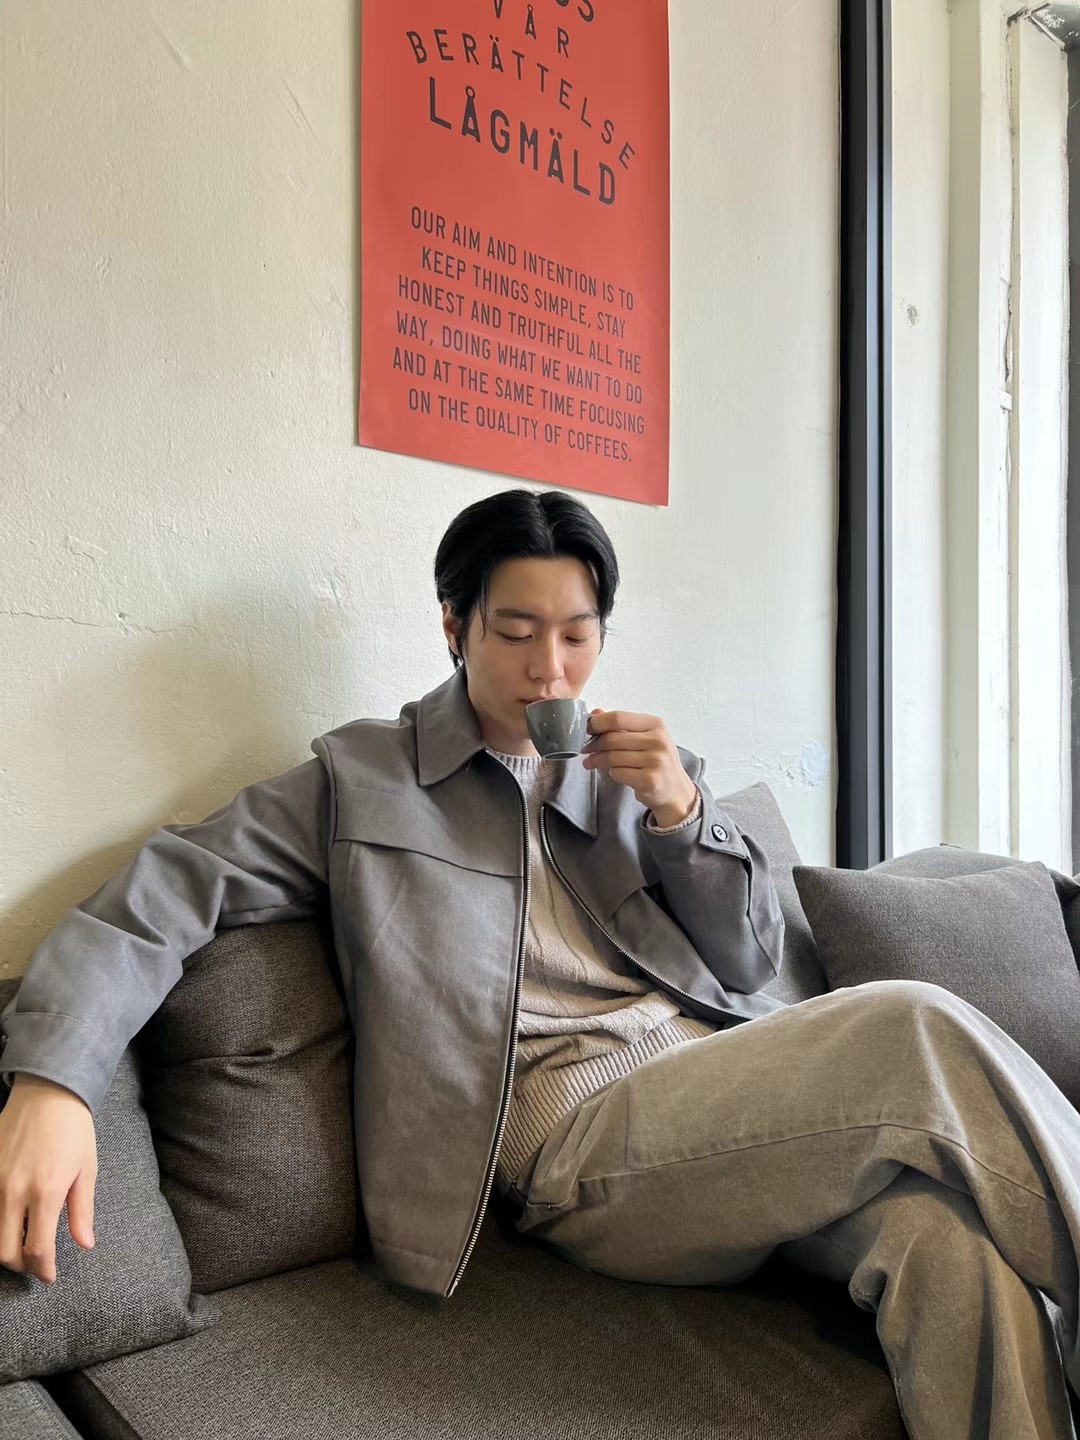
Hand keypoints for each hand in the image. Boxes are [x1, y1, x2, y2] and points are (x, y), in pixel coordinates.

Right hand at [0, 1074, 97, 1283]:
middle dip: (21, 1265)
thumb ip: (82, 1211)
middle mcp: (14, 1190)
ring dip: (6, 1246)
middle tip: (36, 1262)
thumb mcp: (87, 1170)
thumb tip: (85, 1245)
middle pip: (5, 1251)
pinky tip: (13, 1219)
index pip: (37, 1249)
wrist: (47, 1093)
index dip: (43, 1270)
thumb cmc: (73, 1130)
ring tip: (25, 1240)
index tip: (49, 1276)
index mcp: (46, 1191)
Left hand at [581, 710, 697, 826]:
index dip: (597, 723)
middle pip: (612, 738)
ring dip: (597, 760)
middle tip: (586, 749)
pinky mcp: (650, 780)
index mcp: (656, 724)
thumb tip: (596, 712)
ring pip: (612, 757)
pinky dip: (612, 774)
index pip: (619, 718)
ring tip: (591, 762)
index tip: (587, 728)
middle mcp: (658, 741)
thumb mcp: (645, 738)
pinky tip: (615, 774)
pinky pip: (618, 773)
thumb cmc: (657, 761)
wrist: (676, 790)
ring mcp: (656, 761)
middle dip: (594, 744)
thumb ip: (621, 725)